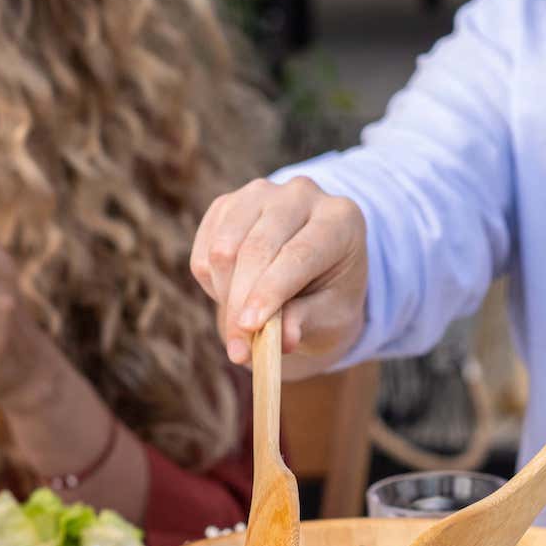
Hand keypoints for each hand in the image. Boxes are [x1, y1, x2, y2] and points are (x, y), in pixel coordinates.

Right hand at [190, 177, 368, 366]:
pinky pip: (205, 251)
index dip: (270, 291)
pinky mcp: (228, 204)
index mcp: (340, 218)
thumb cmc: (328, 298)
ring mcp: (261, 193)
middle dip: (242, 303)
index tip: (250, 327)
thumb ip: (306, 322)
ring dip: (226, 296)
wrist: (314, 273)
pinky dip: (213, 284)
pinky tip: (236, 296)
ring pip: (223, 248)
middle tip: (239, 351)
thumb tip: (283, 341)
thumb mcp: (330, 317)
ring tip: (244, 326)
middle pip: (256, 248)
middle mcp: (301, 194)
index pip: (298, 253)